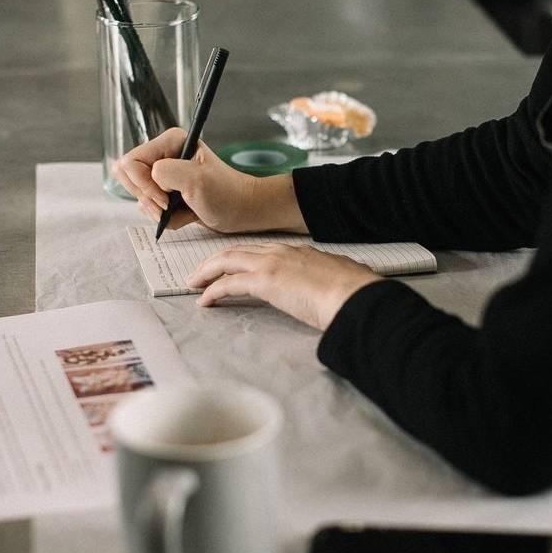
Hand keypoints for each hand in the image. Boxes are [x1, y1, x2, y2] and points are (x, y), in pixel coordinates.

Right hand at [113, 128, 306, 233]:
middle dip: (147, 198)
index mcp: (169, 142)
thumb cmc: (227, 194)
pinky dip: (165, 218)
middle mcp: (163, 155)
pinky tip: (185, 215)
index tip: (166, 199)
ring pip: (138, 196)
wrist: (244, 211)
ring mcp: (163, 175)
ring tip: (182, 210)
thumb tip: (146, 175)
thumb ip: (165, 172)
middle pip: (128, 178)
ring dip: (157, 211)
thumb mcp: (197, 180)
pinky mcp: (166, 193)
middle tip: (169, 206)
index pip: (131, 162)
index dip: (144, 184)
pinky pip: (149, 208)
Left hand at [187, 244, 381, 329]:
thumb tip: (331, 291)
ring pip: (227, 261)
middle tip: (200, 274)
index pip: (261, 252)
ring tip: (194, 284)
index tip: (231, 269)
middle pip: (237, 251)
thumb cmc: (354, 293)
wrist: (356, 295)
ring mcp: (272, 265)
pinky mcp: (265, 282)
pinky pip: (229, 284)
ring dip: (207, 272)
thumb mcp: (339, 280)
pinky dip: (213, 291)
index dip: (241, 259)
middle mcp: (282, 252)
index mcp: (299, 252)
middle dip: (215, 261)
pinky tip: (205, 301)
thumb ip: (328, 282)